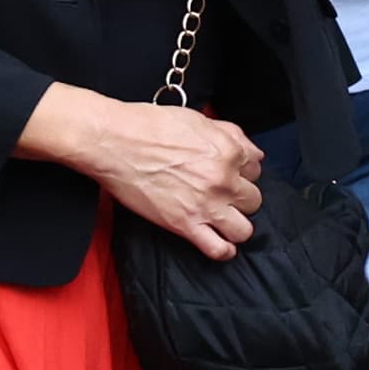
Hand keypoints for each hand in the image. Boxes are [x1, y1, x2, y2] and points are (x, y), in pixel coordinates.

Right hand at [29, 86, 266, 255]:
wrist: (113, 141)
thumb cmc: (147, 126)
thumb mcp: (196, 119)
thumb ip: (230, 134)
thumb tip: (251, 150)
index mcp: (227, 151)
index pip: (255, 168)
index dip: (242, 171)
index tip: (231, 173)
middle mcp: (222, 180)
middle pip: (253, 199)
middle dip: (240, 196)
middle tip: (222, 193)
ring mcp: (205, 205)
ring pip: (244, 229)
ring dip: (236, 224)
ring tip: (223, 219)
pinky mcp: (184, 225)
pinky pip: (218, 249)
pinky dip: (223, 250)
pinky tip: (219, 243)